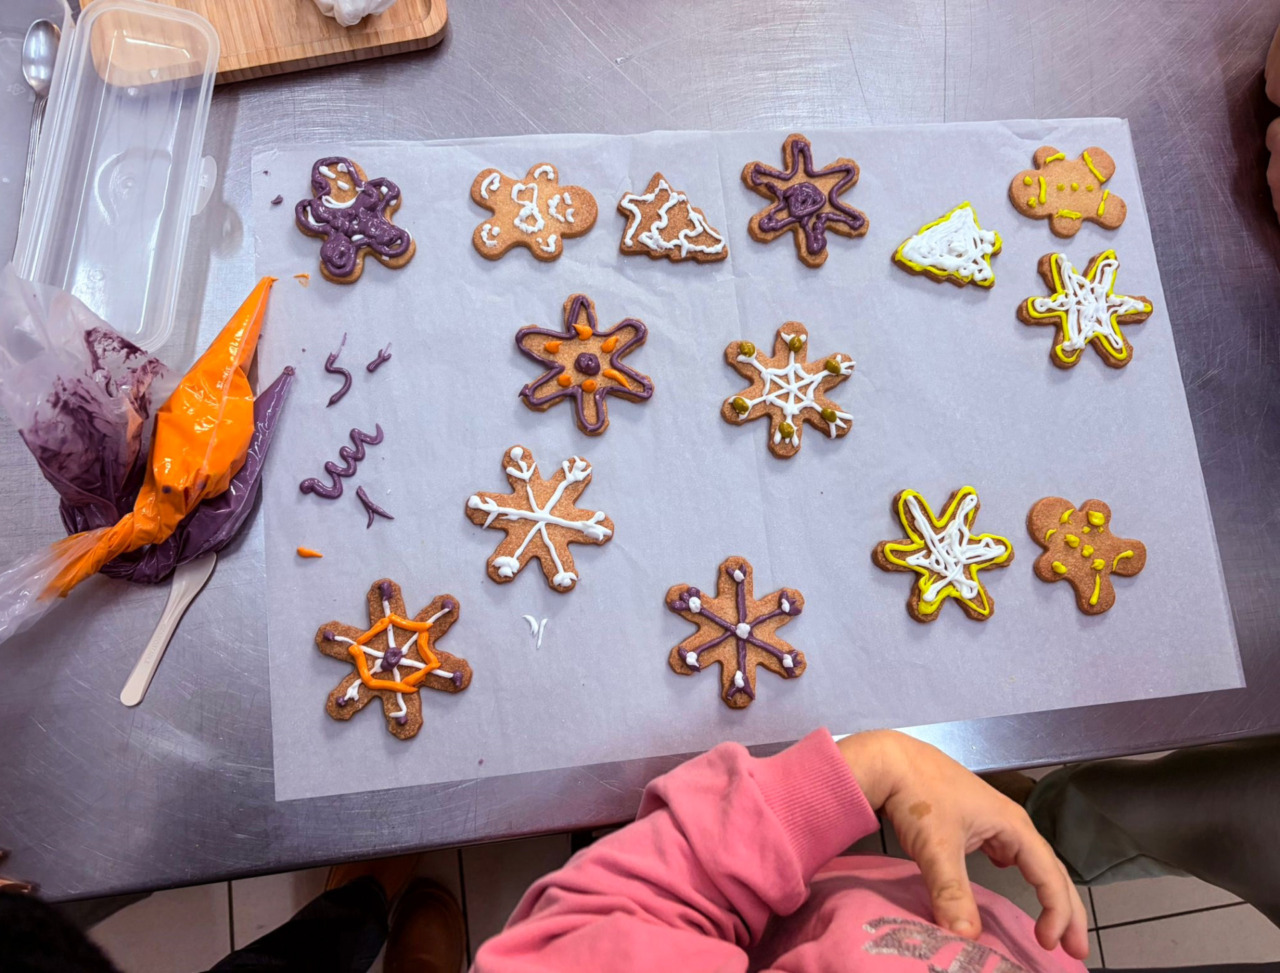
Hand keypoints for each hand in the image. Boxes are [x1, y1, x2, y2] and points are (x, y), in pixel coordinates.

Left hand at [837, 730, 1089, 960]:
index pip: (1049, 875)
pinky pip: (1009, 852)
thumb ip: (952, 892)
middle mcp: (1010, 823)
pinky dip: (1020, 873)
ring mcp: (992, 820)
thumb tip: (966, 937)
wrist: (890, 761)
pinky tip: (1010, 877)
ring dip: (1046, 892)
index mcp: (1013, 825)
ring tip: (1051, 924)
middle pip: (1050, 869)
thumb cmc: (918, 795)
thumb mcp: (937, 847)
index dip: (1057, 912)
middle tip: (1075, 948)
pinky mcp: (974, 822)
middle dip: (1066, 909)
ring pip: (1031, 861)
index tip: (1049, 944)